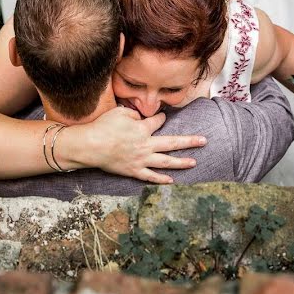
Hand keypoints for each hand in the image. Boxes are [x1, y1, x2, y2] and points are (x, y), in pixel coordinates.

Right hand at [74, 106, 206, 183]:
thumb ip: (133, 113)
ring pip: (165, 162)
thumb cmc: (102, 127)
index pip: (158, 121)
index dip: (161, 118)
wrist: (90, 146)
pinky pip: (150, 176)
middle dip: (190, 141)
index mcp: (142, 129)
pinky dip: (161, 179)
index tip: (163, 117)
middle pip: (172, 142)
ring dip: (181, 162)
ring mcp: (141, 160)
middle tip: (204, 140)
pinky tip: (171, 180)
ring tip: (194, 162)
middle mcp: (146, 145)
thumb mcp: (119, 112)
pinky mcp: (133, 171)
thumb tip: (140, 116)